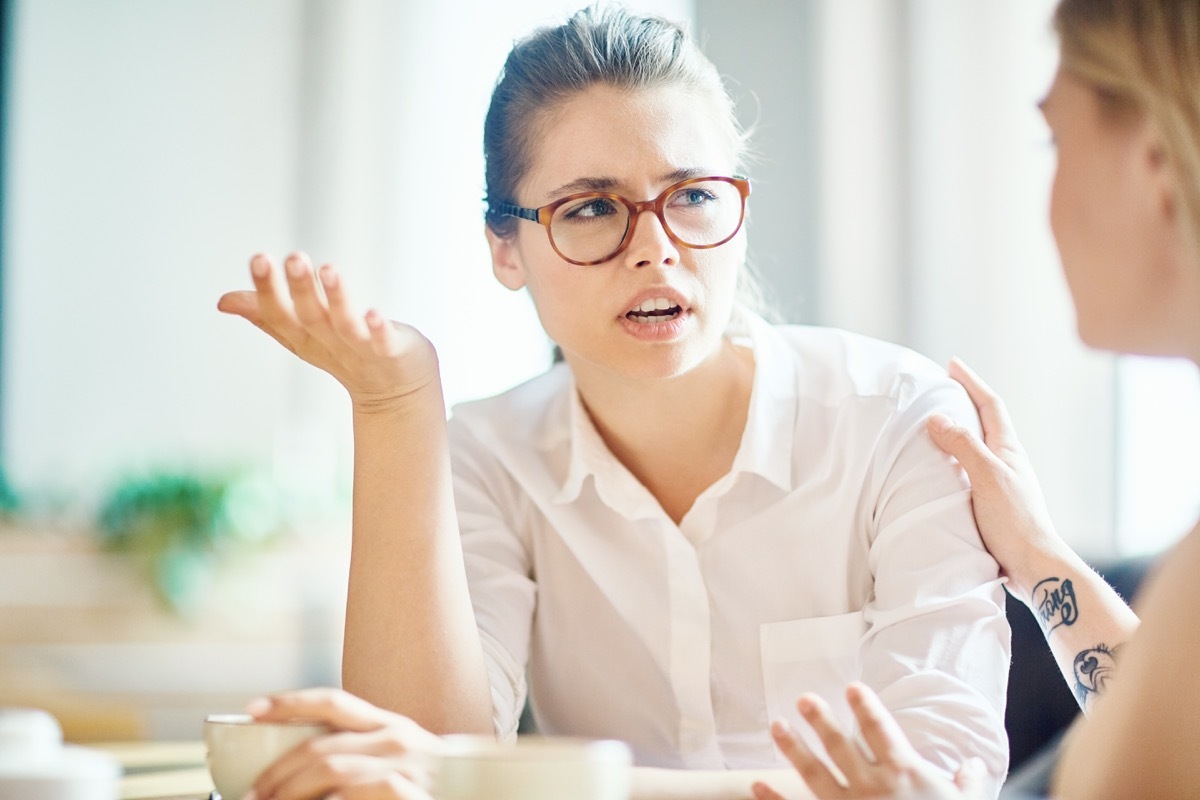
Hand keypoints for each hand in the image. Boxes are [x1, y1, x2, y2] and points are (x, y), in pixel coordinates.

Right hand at [218, 253, 439, 414]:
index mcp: (304, 337)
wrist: (396, 394)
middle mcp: (329, 343)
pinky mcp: (392, 353)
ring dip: (337, 299)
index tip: (258, 258)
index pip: (279, 314)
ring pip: (345, 324)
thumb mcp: (301, 335)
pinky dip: (378, 329)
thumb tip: (223, 301)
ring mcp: (361, 350)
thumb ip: (266, 315)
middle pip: (310, 317)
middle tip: (293, 257)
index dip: (267, 290)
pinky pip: (384, 342)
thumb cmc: (347, 354)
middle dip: (301, 288)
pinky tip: (374, 312)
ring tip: (329, 269)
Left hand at [246, 687, 442, 799]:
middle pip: (320, 745)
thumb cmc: (425, 786)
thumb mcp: (393, 760)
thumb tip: (296, 764)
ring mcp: (405, 766)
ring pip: (331, 770)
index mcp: (388, 724)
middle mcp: (397, 738)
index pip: (332, 701)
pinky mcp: (410, 794)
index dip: (289, 702)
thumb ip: (356, 752)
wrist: (474, 796)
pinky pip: (356, 793)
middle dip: (277, 772)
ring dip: (292, 792)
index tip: (252, 710)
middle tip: (252, 794)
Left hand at [751, 684, 985, 799]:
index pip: (881, 730)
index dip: (866, 707)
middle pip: (841, 746)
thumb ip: (970, 784)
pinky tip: (756, 784)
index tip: (852, 687)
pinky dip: (775, 799)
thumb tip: (975, 765)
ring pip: (815, 774)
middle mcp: (874, 787)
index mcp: (905, 774)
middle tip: (803, 699)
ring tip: (776, 726)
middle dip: (821, 720)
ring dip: (794, 749)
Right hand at [926, 357, 1071, 598]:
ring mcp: (1000, 483)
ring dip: (958, 432)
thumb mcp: (986, 476)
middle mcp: (1006, 462)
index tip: (952, 365)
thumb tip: (936, 418)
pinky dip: (953, 460)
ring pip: (977, 448)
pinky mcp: (992, 504)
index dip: (971, 383)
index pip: (990, 406)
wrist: (1032, 565)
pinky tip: (940, 470)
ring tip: (935, 426)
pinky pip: (968, 471)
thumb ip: (963, 446)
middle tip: (942, 389)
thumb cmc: (1014, 521)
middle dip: (965, 402)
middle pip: (985, 423)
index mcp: (1008, 450)